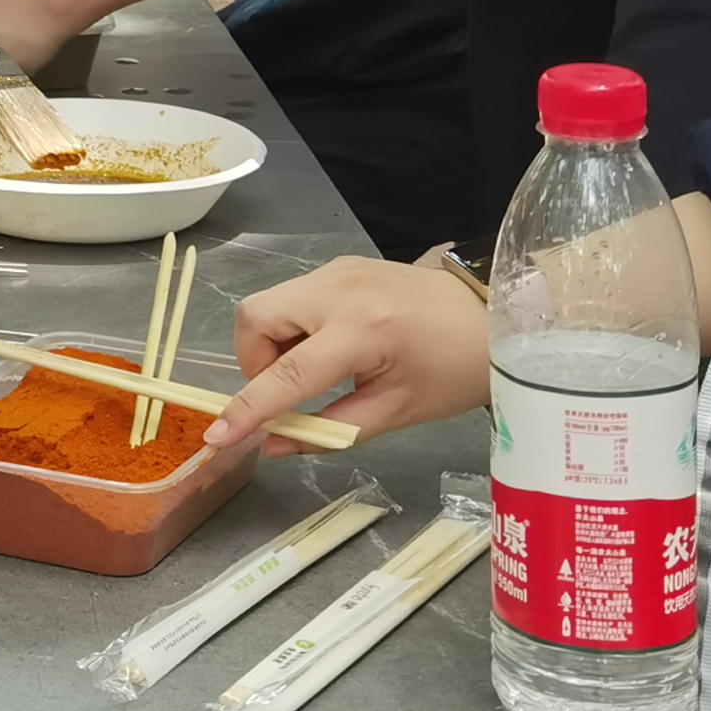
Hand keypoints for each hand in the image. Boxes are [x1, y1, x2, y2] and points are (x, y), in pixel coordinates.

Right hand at [203, 258, 489, 461]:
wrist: (493, 317)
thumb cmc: (454, 372)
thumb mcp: (395, 412)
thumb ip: (329, 432)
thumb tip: (272, 446)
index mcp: (363, 330)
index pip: (287, 374)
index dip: (249, 408)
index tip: (217, 436)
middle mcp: (340, 289)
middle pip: (256, 319)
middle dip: (254, 362)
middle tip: (285, 393)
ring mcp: (336, 269)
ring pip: (268, 305)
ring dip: (270, 345)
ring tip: (311, 372)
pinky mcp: (339, 264)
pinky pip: (292, 297)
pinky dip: (291, 328)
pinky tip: (326, 348)